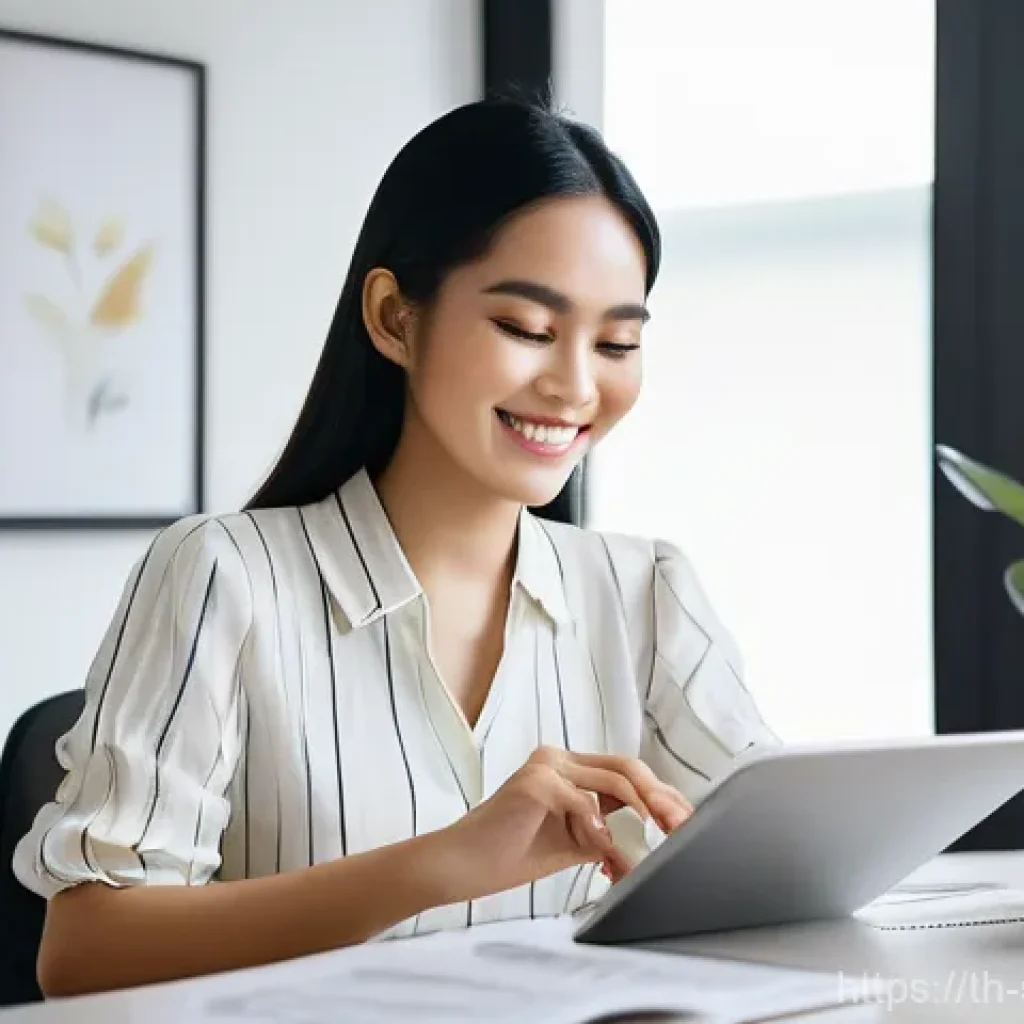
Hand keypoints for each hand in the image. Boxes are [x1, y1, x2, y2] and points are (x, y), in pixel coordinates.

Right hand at [441, 746, 692, 901]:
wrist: (463, 864)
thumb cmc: (510, 853)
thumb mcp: (572, 842)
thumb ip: (606, 833)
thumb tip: (649, 844)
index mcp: (568, 768)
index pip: (627, 772)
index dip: (661, 794)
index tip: (686, 821)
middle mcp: (558, 759)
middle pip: (626, 767)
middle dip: (661, 798)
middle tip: (681, 826)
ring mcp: (545, 766)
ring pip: (612, 780)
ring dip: (640, 814)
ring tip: (656, 841)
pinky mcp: (534, 783)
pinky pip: (583, 802)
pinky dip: (601, 829)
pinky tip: (604, 850)